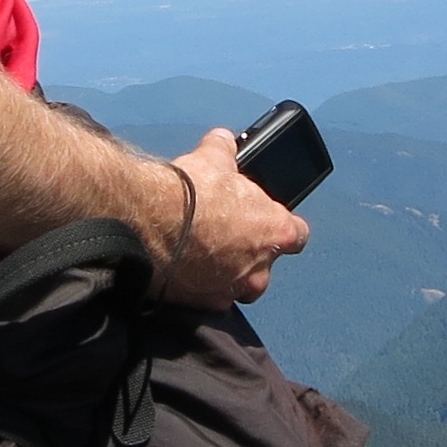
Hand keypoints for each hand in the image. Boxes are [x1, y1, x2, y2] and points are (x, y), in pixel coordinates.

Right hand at [155, 132, 306, 306]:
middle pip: (265, 263)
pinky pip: (208, 297)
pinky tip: (182, 267)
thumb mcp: (213, 158)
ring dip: (224, 271)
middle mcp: (260, 269)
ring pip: (237, 284)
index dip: (282, 225)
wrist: (148, 223)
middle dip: (248, 251)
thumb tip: (223, 141)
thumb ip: (225, 150)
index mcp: (275, 232)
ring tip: (200, 252)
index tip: (265, 220)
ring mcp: (232, 290)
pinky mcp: (203, 304)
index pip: (298, 234)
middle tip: (223, 233)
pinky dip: (199, 284)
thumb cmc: (188, 194)